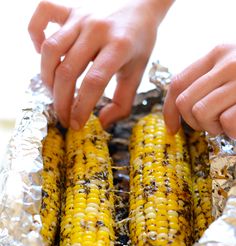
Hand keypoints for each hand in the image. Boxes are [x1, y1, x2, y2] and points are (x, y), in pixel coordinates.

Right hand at [28, 0, 171, 128]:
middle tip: (64, 117)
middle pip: (68, 71)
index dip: (81, 108)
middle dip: (61, 101)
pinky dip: (35, 33)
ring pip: (50, 49)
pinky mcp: (70, 8)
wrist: (142, 6)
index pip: (93, 82)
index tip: (76, 124)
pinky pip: (42, 13)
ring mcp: (81, 16)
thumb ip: (122, 102)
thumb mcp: (137, 75)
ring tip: (55, 93)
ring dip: (47, 77)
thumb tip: (102, 123)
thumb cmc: (138, 44)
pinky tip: (41, 52)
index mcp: (119, 46)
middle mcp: (97, 29)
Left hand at [163, 44, 235, 138]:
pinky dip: (231, 131)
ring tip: (228, 123)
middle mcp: (228, 63)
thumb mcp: (229, 72)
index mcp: (218, 54)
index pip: (178, 83)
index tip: (172, 128)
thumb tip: (178, 107)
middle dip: (194, 122)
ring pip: (200, 113)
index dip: (169, 110)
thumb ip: (207, 81)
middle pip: (184, 102)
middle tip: (212, 125)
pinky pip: (226, 122)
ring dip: (213, 127)